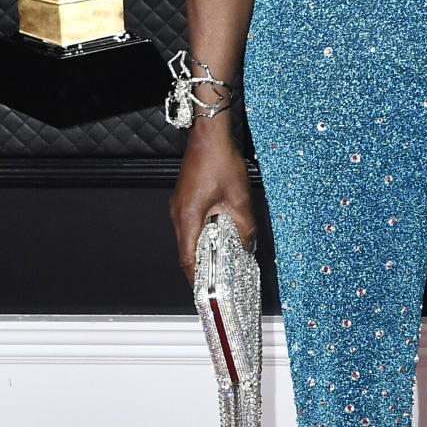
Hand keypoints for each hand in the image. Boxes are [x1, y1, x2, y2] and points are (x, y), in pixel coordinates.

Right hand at [169, 131, 257, 283]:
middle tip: (217, 277)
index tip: (205, 291)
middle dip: (202, 264)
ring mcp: (178, 204)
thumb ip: (245, 225)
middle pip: (186, 249)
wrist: (209, 135)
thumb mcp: (239, 197)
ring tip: (220, 256)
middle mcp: (178, 213)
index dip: (196, 278)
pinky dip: (202, 231)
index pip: (187, 259)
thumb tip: (248, 243)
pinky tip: (218, 231)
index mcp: (188, 217)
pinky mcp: (183, 197)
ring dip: (203, 246)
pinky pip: (190, 221)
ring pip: (188, 235)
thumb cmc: (220, 161)